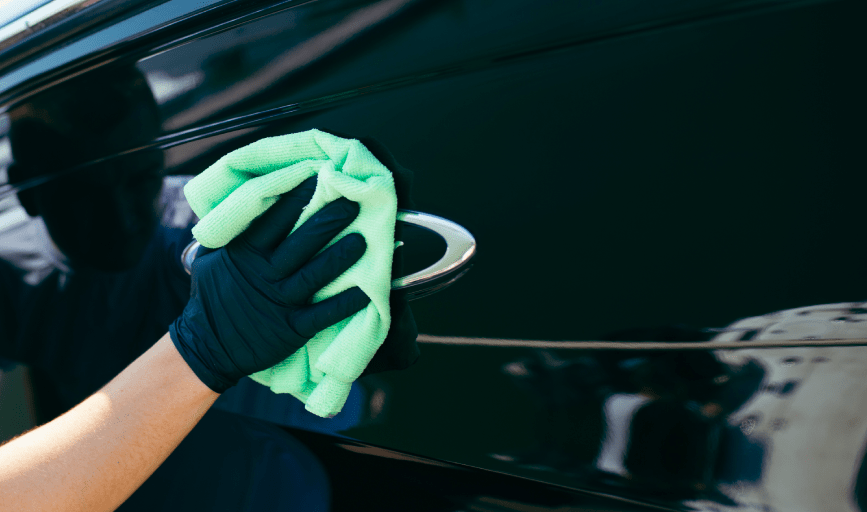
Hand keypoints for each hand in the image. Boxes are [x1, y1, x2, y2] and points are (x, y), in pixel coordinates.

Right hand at [170, 177, 370, 392]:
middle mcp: (264, 274)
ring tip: (363, 239)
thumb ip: (231, 233)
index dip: (297, 197)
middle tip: (352, 202)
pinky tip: (366, 290)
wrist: (207, 347)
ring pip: (315, 274)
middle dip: (328, 220)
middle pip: (301, 242)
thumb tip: (246, 201)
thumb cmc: (213, 297)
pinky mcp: (291, 328)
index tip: (319, 177)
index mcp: (245, 252)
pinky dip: (345, 303)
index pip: (274, 219)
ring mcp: (279, 301)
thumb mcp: (211, 258)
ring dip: (340, 256)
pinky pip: (323, 314)